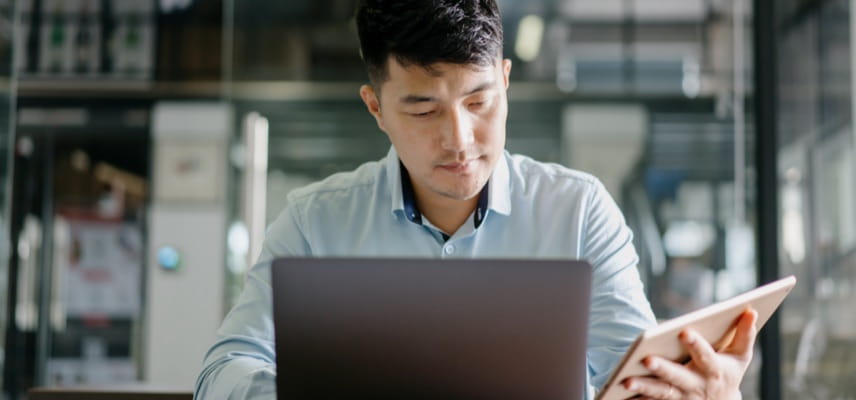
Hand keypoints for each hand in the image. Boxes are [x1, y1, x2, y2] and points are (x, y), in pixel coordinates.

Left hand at [622, 308, 758, 399]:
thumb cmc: (728, 372)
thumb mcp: (740, 357)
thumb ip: (745, 335)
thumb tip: (750, 310)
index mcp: (715, 370)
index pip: (706, 356)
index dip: (696, 345)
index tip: (684, 332)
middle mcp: (697, 386)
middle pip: (678, 377)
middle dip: (663, 369)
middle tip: (647, 359)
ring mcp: (681, 398)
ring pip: (661, 393)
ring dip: (644, 388)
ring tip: (626, 381)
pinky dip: (636, 399)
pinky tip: (618, 393)